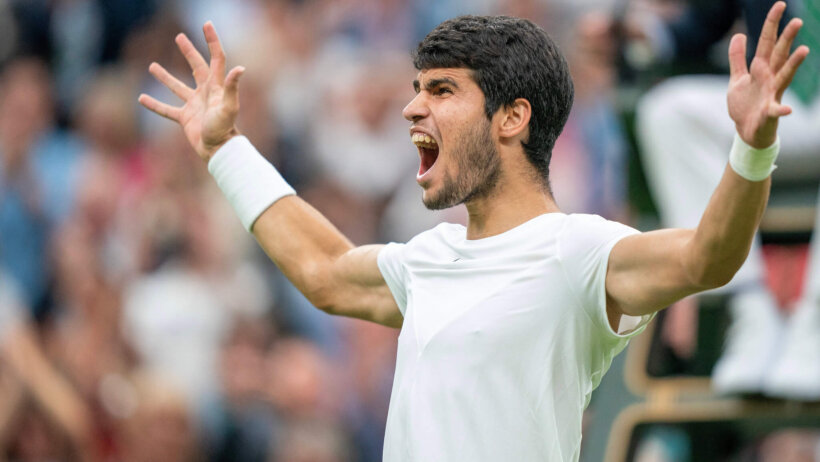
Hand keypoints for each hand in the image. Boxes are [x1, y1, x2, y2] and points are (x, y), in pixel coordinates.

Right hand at [138, 22, 244, 161]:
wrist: (218, 150)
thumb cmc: (225, 128)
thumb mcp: (230, 107)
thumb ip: (232, 87)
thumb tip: (240, 68)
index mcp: (216, 86)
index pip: (216, 58)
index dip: (212, 41)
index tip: (206, 24)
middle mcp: (206, 93)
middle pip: (197, 67)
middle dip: (189, 52)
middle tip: (179, 37)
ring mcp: (194, 105)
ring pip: (178, 87)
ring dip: (166, 77)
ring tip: (152, 66)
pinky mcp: (185, 118)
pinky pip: (167, 110)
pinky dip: (155, 105)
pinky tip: (141, 99)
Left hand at [727, 1, 808, 148]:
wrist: (747, 131)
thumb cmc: (745, 104)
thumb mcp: (737, 78)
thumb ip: (737, 58)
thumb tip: (739, 34)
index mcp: (761, 69)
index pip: (767, 43)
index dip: (771, 25)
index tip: (779, 5)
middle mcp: (770, 79)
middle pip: (779, 55)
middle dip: (787, 38)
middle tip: (797, 21)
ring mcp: (771, 95)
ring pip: (784, 77)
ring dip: (793, 64)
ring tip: (804, 51)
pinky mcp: (768, 113)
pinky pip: (776, 111)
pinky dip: (781, 110)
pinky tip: (787, 110)